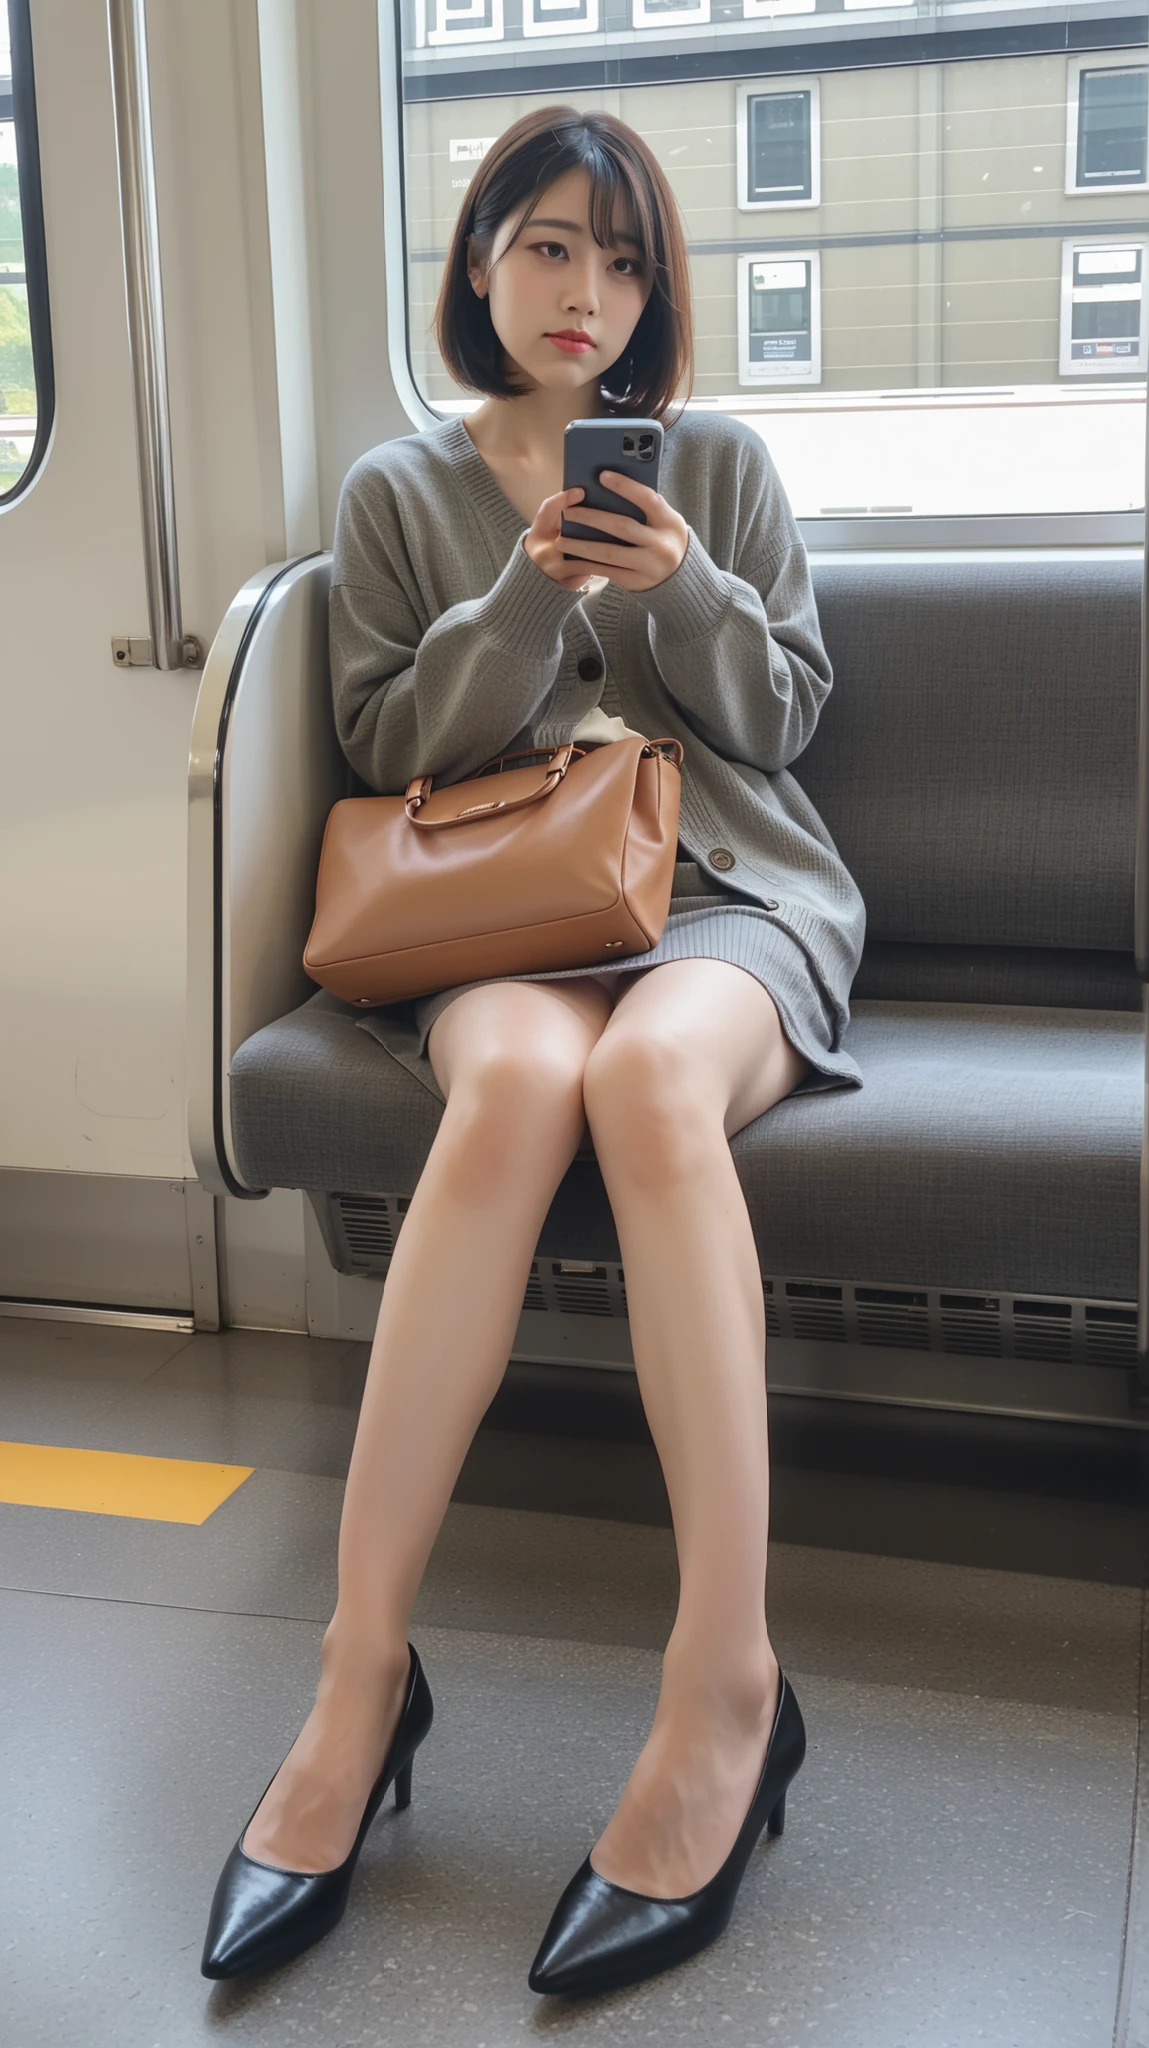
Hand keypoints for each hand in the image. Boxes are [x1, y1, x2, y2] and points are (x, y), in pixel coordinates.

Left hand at [522, 474, 689, 594]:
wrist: (680, 578)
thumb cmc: (664, 537)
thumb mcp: (664, 520)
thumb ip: (645, 506)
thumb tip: (608, 486)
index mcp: (670, 522)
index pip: (647, 499)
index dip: (625, 486)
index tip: (602, 476)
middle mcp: (662, 545)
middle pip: (621, 526)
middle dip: (591, 518)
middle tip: (567, 512)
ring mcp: (649, 566)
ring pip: (609, 553)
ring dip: (581, 546)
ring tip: (560, 540)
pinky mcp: (636, 583)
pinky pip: (607, 571)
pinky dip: (587, 564)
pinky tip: (571, 558)